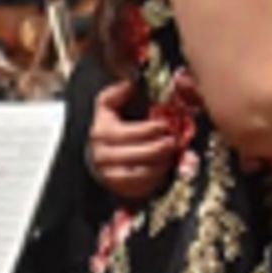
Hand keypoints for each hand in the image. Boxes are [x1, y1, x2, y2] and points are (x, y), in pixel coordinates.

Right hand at [87, 80, 176, 201]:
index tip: (165, 125)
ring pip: (141, 172)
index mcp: (102, 133)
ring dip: (161, 163)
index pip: (129, 133)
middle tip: (174, 140)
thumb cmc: (108, 127)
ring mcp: (110, 175)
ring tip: (172, 153)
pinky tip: (165, 166)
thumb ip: (117, 93)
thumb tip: (130, 83)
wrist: (98, 154)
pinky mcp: (119, 188)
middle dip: (160, 147)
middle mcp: (103, 156)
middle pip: (138, 154)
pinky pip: (141, 186)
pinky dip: (156, 177)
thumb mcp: (107, 107)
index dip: (150, 129)